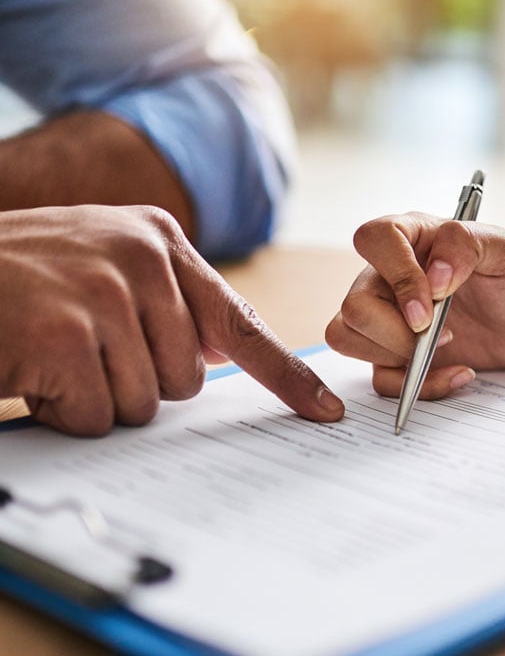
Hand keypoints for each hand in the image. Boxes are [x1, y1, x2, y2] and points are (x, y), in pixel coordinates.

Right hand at [0, 205, 343, 434]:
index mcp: (160, 242)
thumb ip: (167, 301)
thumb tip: (221, 352)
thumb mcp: (103, 268)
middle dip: (135, 384)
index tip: (324, 413)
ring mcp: (103, 290)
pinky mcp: (65, 331)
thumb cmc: (21, 281)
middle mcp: (142, 257)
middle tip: (82, 350)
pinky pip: (93, 414)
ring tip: (52, 353)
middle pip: (187, 379)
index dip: (285, 375)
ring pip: (144, 402)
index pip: (241, 321)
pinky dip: (59, 409)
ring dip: (95, 397)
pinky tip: (30, 367)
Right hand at [326, 212, 504, 398]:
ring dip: (396, 357)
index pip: (373, 239)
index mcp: (410, 238)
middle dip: (395, 332)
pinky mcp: (394, 355)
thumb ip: (466, 244)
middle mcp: (387, 276)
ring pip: (347, 338)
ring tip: (446, 347)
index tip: (432, 304)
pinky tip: (457, 372)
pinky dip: (419, 386)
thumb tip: (435, 277)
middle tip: (444, 334)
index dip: (397, 275)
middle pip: (354, 305)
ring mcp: (385, 317)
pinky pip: (380, 379)